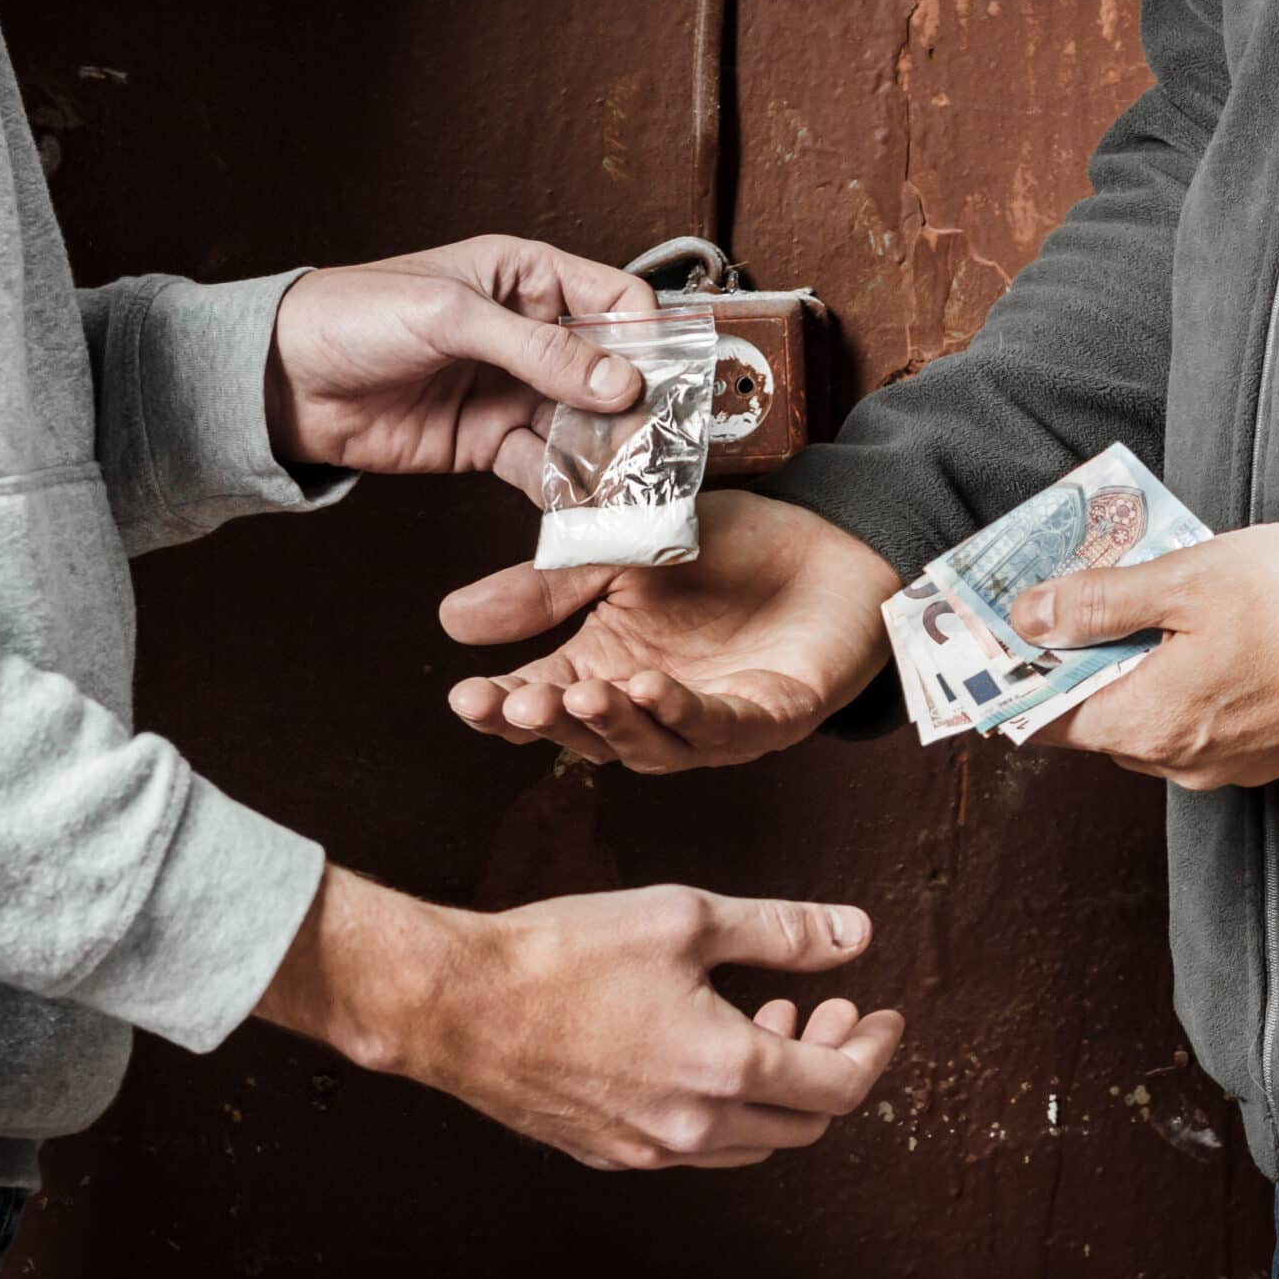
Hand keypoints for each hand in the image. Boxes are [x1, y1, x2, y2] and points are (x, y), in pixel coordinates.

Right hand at [255, 869, 904, 1169]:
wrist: (457, 1004)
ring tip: (763, 1016)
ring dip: (776, 1086)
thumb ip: (783, 931)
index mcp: (728, 1069)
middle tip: (828, 1010)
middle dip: (829, 1064)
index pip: (840, 1084)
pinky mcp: (608, 1153)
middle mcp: (696, 1129)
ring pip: (750, 1141)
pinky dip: (723, 1105)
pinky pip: (694, 1147)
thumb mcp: (688, 918)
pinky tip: (701, 1047)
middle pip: (803, 1122)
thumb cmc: (565, 952)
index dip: (873, 1048)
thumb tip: (856, 934)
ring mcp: (649, 1151)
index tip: (883, 1014)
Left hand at [266, 235, 653, 485]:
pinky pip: (545, 465)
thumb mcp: (450, 316)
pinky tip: (583, 502)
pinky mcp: (490, 442)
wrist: (283, 381)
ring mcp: (513, 391)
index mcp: (527, 277)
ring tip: (629, 483)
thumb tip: (620, 381)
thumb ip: (538, 350)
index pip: (616, 300)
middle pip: (610, 370)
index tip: (659, 378)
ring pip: (584, 424)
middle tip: (656, 445)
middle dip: (635, 407)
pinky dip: (566, 485)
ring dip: (607, 453)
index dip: (646, 337)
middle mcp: (531, 334)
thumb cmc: (355, 317)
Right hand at [442, 491, 901, 771]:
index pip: (543, 700)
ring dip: (612, 724)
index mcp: (608, 668)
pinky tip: (649, 687)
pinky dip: (683, 710)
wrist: (828, 534)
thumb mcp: (616, 553)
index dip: (502, 707)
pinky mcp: (772, 716)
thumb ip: (545, 588)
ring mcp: (713, 720)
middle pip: (589, 734)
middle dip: (548, 722)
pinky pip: (721, 725)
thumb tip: (450, 621)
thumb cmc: (729, 550)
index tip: (463, 697)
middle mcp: (654, 707)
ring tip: (579, 695)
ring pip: (652, 745)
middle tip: (514, 704)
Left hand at [1008, 521, 1278, 788]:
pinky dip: (1188, 688)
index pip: (1048, 723)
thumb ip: (1095, 604)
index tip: (1020, 636)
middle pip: (1100, 720)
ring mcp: (1226, 767)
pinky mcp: (1265, 757)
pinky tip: (1208, 639)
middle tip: (1091, 601)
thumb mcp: (1178, 582)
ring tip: (1156, 611)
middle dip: (1088, 665)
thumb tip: (1029, 618)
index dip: (1026, 679)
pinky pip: (1199, 727)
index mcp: (1147, 726)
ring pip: (1151, 723)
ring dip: (1141, 673)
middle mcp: (1179, 764)